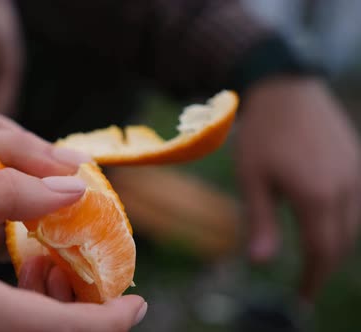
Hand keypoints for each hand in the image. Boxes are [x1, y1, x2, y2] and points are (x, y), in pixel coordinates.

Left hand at [235, 76, 360, 300]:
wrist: (286, 89)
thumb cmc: (262, 134)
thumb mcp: (252, 179)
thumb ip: (260, 221)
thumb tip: (260, 262)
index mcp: (316, 195)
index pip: (322, 251)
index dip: (313, 279)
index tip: (302, 298)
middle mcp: (344, 187)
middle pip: (341, 243)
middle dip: (324, 268)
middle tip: (305, 284)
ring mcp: (355, 173)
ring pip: (353, 226)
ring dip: (335, 247)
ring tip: (314, 260)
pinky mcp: (356, 162)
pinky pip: (356, 205)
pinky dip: (343, 224)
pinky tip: (326, 226)